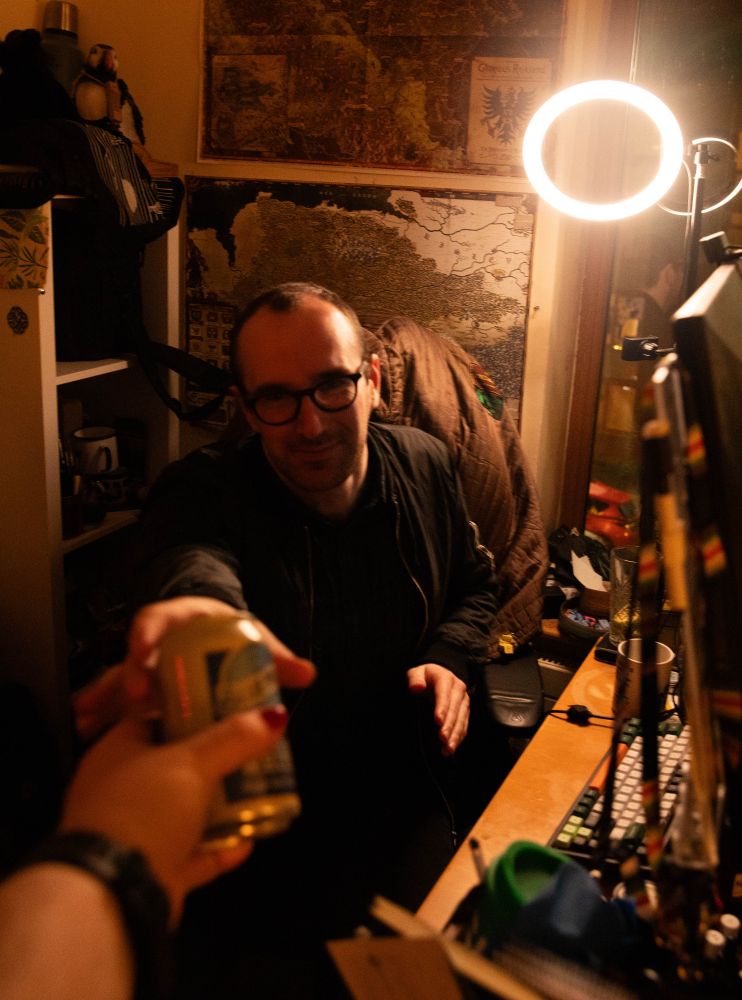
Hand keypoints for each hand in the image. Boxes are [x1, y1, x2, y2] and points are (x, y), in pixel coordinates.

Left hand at [61, 707, 290, 923]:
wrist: (113, 892)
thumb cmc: (144, 808)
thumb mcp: (192, 763)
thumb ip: (233, 739)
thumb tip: (274, 716)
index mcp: (117, 752)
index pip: (157, 720)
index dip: (194, 712)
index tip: (231, 709)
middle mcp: (122, 791)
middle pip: (176, 768)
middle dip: (217, 763)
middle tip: (255, 750)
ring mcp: (135, 834)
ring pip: (186, 813)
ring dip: (223, 808)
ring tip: (261, 792)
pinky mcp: (151, 872)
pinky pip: (192, 854)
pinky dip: (219, 848)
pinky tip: (248, 841)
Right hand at [75, 597, 314, 740]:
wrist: (223, 636)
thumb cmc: (235, 637)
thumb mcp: (254, 640)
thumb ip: (276, 658)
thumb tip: (307, 673)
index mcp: (181, 623)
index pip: (156, 619)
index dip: (147, 633)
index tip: (142, 650)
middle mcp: (159, 644)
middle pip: (135, 656)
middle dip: (126, 675)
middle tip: (129, 698)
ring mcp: (147, 669)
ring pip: (119, 681)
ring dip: (104, 700)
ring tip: (87, 723)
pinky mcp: (143, 693)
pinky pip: (119, 704)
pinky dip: (105, 718)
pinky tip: (89, 735)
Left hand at [406, 663, 469, 755]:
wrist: (439, 674)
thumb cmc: (426, 676)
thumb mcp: (417, 672)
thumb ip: (415, 679)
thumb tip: (416, 688)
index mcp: (446, 679)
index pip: (444, 694)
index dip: (442, 708)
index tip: (437, 720)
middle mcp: (458, 690)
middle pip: (455, 710)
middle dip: (449, 725)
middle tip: (442, 738)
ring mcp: (463, 701)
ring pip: (462, 720)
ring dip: (455, 735)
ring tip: (447, 748)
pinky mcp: (465, 711)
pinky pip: (464, 726)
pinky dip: (458, 737)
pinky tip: (451, 748)